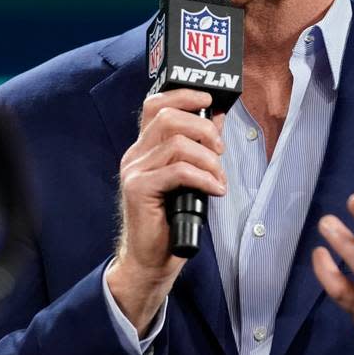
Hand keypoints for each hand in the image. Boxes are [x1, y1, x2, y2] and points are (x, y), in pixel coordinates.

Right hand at [107, 88, 225, 335]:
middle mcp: (135, 154)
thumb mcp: (189, 177)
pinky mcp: (139, 189)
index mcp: (144, 148)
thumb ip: (198, 147)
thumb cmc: (171, 220)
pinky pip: (178, 171)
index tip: (208, 100)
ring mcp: (134, 171)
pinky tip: (215, 191)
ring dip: (208, 159)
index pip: (155, 104)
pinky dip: (204, 178)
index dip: (183, 95)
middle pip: (168, 117)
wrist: (151, 259)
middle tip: (219, 151)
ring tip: (218, 178)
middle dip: (203, 128)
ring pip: (177, 143)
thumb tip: (218, 117)